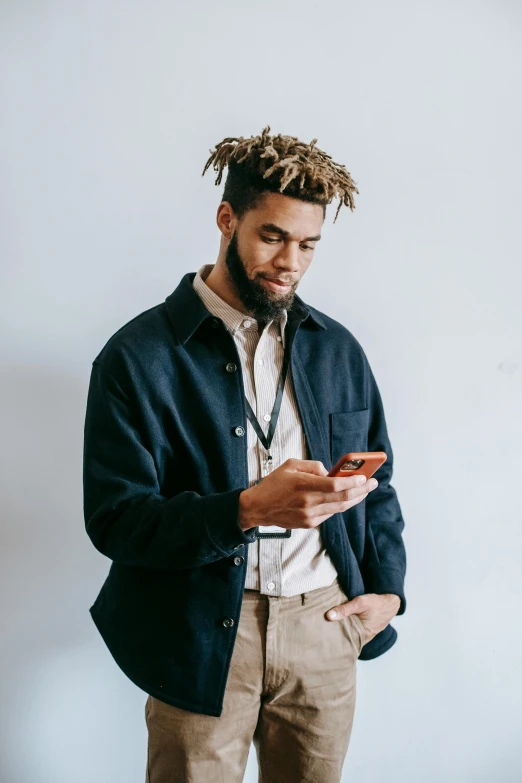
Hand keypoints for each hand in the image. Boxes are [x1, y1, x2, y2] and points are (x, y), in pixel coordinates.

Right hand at [238, 458, 378, 531]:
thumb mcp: (290, 465)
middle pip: (342, 498)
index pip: (335, 485)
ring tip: (364, 490)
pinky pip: (330, 513)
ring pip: (339, 508)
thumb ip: (313, 466)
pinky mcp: (309, 524)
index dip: (353, 482)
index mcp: (303, 485)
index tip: (365, 476)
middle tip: (373, 483)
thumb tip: (330, 472)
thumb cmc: (274, 484)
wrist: (258, 507)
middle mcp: (308, 502)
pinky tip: (346, 498)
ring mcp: (309, 516)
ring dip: (355, 499)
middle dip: (361, 490)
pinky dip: (340, 505)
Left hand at [325, 593, 400, 643]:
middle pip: (344, 640)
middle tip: (319, 632)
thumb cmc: (376, 603)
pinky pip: (352, 632)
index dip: (331, 639)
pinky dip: (345, 629)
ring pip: (348, 636)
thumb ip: (344, 609)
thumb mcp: (360, 603)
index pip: (342, 642)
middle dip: (333, 636)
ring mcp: (363, 636)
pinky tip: (336, 624)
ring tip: (324, 628)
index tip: (319, 636)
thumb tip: (328, 616)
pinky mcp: (363, 632)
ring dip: (339, 631)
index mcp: (361, 635)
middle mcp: (362, 639)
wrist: (390, 603)